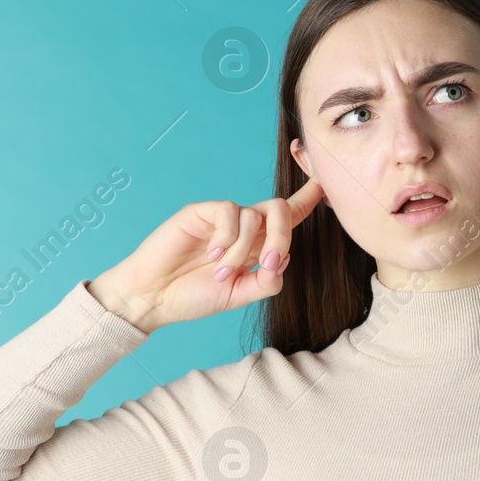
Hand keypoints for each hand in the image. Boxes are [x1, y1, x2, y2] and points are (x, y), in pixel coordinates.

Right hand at [88, 178, 326, 332]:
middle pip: (280, 209)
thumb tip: (285, 260)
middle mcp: (243, 227)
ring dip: (242, 252)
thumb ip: (266, 281)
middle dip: (282, 236)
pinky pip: (230, 212)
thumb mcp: (239, 295)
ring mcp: (222, 218)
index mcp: (256, 244)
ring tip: (220, 273)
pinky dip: (227, 238)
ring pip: (254, 217)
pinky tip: (212, 256)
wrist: (154, 298)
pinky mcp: (201, 211)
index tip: (325, 182)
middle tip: (268, 264)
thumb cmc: (193, 295)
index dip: (308, 197)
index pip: (288, 215)